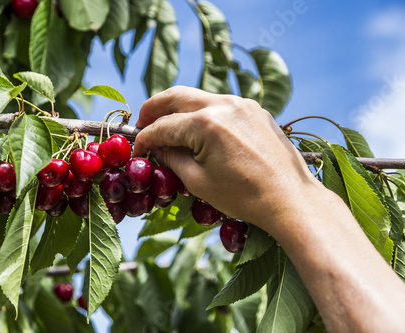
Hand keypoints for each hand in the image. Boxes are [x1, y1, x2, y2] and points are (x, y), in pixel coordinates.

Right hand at [133, 86, 322, 233]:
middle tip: (142, 124)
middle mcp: (224, 104)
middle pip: (176, 96)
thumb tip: (158, 147)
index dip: (145, 138)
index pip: (163, 126)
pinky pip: (221, 105)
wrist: (290, 199)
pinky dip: (203, 113)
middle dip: (154, 109)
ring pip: (199, 97)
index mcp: (206, 124)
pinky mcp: (255, 110)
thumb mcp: (198, 182)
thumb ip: (172, 159)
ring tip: (167, 126)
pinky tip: (198, 130)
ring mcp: (242, 104)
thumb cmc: (243, 196)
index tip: (137, 149)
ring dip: (178, 109)